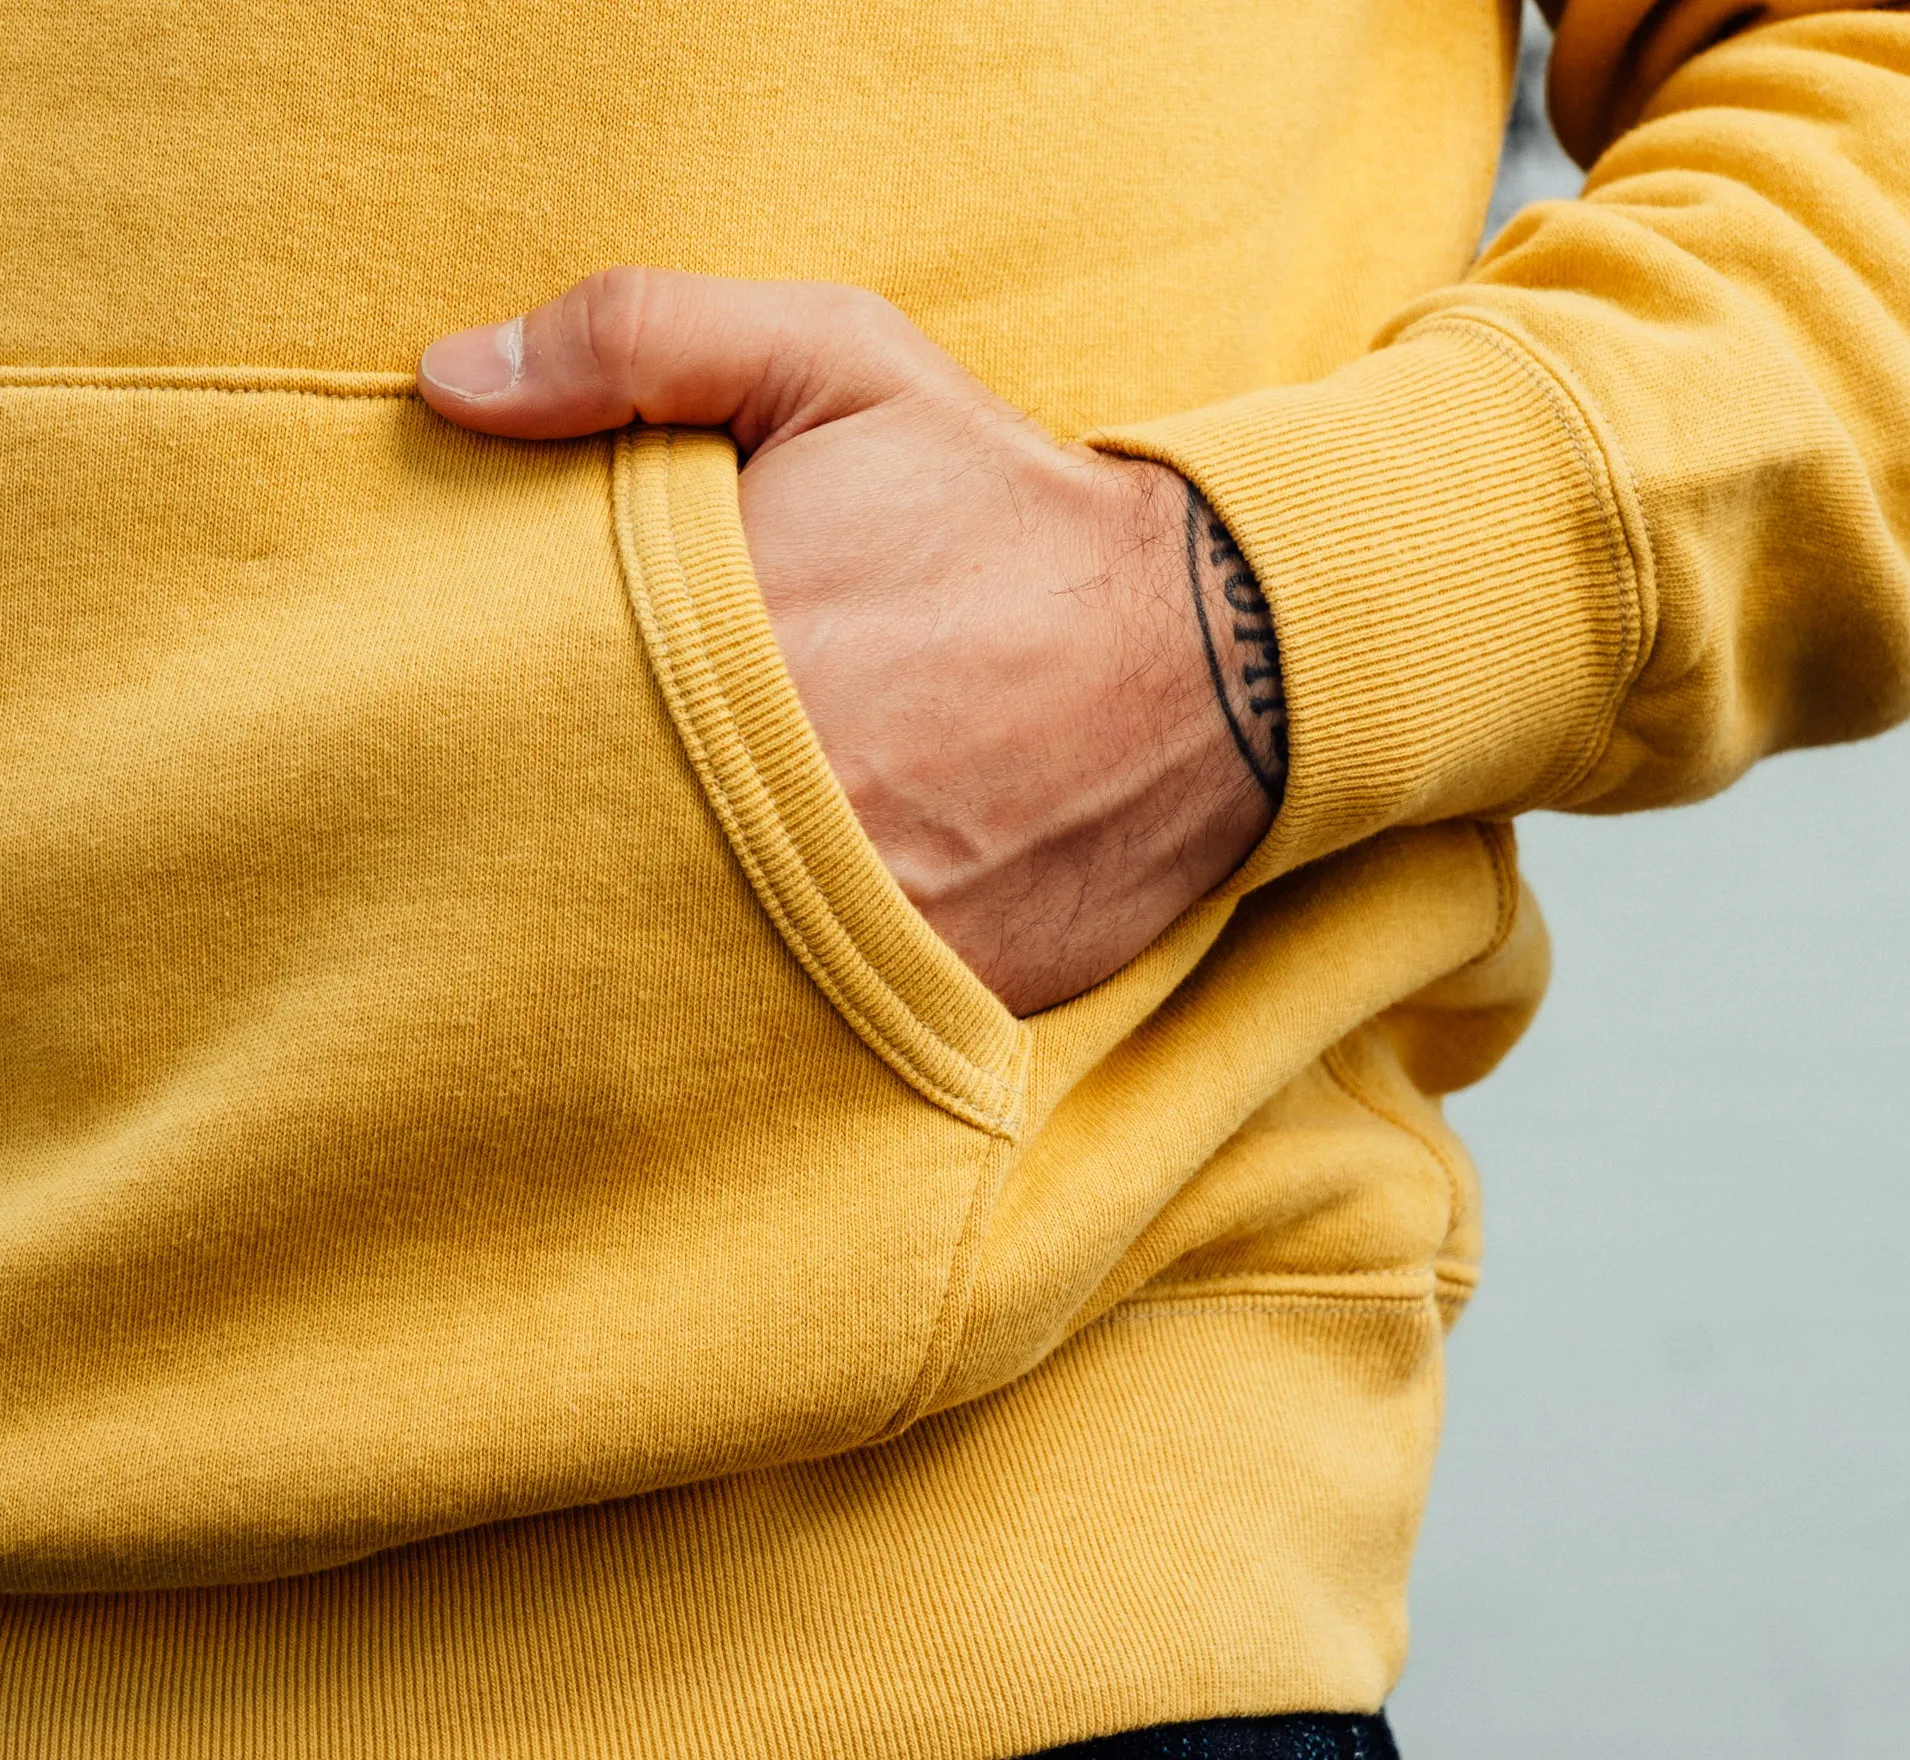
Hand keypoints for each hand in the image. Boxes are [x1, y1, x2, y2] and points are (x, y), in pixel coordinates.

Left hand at [419, 270, 1285, 1013]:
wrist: (1217, 656)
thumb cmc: (1007, 508)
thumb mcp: (839, 363)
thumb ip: (644, 341)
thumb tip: (448, 382)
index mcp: (729, 643)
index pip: (524, 708)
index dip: (481, 714)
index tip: (458, 709)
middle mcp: (783, 801)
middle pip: (584, 847)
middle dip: (551, 830)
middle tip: (527, 811)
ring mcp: (859, 918)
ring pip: (675, 954)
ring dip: (640, 922)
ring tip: (631, 882)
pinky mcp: (930, 998)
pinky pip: (793, 1024)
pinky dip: (754, 995)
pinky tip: (741, 945)